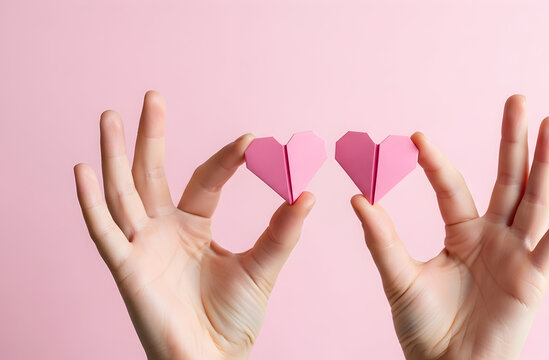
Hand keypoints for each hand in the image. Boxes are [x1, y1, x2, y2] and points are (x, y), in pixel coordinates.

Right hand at [74, 91, 314, 358]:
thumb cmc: (233, 320)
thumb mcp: (263, 267)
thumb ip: (282, 231)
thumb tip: (307, 192)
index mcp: (194, 227)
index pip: (206, 180)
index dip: (227, 159)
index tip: (252, 140)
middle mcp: (163, 230)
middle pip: (151, 173)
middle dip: (150, 136)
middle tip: (153, 96)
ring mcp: (142, 247)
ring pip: (123, 192)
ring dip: (113, 155)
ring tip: (109, 116)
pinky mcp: (126, 269)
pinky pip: (104, 232)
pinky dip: (91, 203)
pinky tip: (82, 169)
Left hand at [351, 95, 548, 359]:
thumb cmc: (425, 329)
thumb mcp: (399, 278)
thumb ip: (381, 239)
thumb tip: (357, 198)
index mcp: (462, 234)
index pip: (451, 187)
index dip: (435, 162)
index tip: (415, 136)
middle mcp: (494, 237)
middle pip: (507, 180)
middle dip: (512, 141)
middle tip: (516, 99)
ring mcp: (516, 255)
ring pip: (534, 200)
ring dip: (545, 161)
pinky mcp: (535, 279)